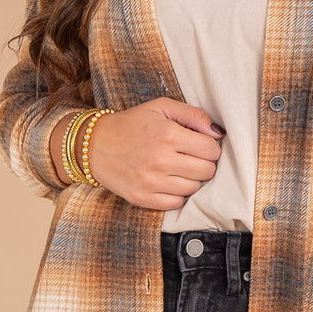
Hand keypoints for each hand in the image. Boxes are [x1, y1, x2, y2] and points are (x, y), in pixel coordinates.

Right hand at [87, 97, 224, 209]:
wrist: (94, 145)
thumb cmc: (131, 124)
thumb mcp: (161, 108)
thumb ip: (193, 115)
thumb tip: (218, 133)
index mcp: (168, 135)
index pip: (211, 150)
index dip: (209, 146)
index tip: (199, 144)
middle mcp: (161, 160)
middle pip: (207, 171)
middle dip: (203, 163)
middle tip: (190, 156)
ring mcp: (151, 182)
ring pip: (194, 188)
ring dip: (191, 179)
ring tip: (177, 168)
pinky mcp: (143, 198)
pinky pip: (177, 203)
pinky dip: (177, 194)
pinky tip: (168, 181)